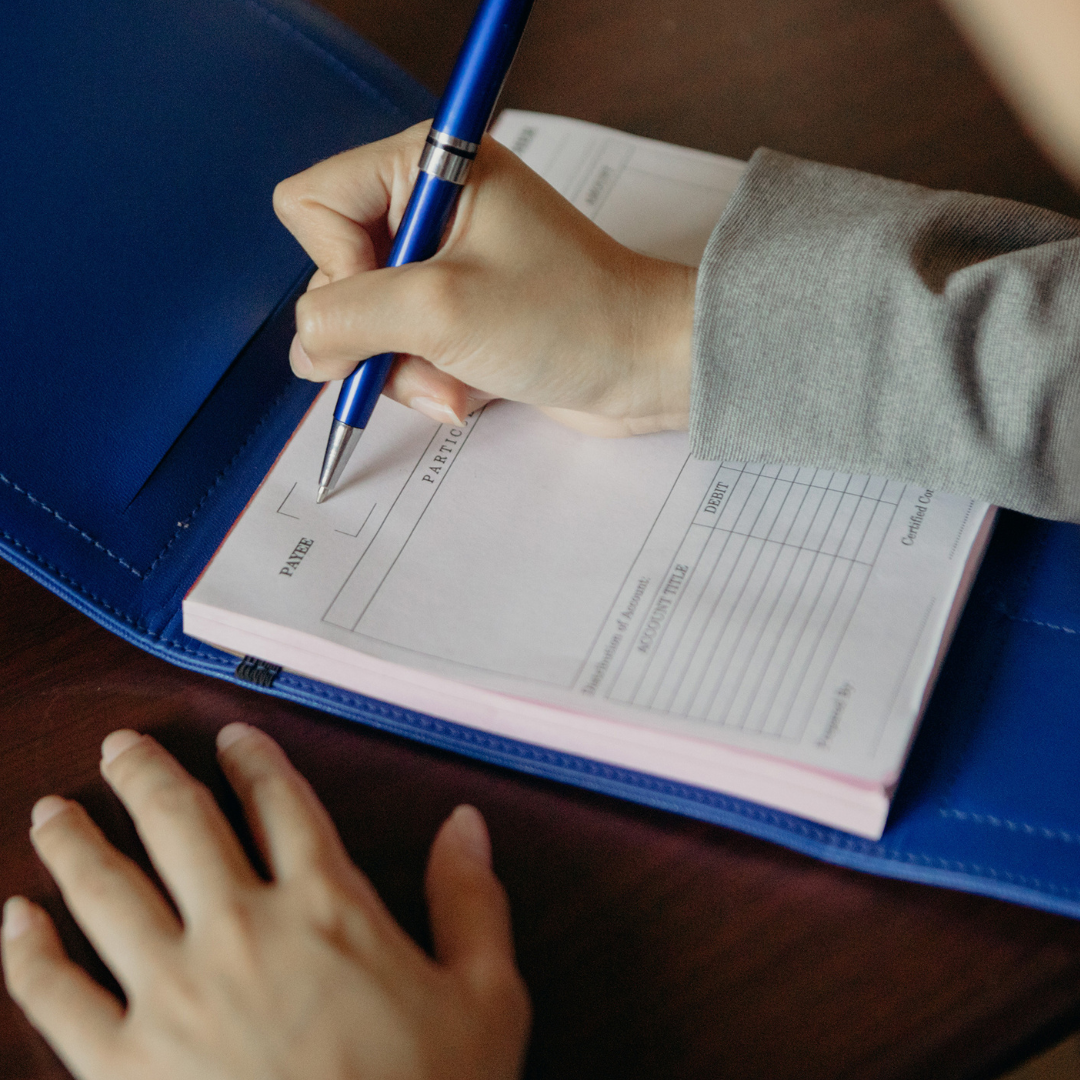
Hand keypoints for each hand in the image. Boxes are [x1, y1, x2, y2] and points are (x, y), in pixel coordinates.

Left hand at [2, 725, 529, 1079]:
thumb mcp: (486, 997)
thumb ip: (471, 902)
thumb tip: (466, 824)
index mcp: (327, 907)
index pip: (282, 803)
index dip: (254, 760)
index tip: (233, 739)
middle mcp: (242, 931)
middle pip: (180, 824)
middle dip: (144, 775)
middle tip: (120, 746)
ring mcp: (175, 995)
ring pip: (107, 892)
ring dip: (74, 843)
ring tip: (52, 812)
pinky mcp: (123, 1066)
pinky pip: (57, 996)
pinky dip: (29, 953)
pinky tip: (16, 920)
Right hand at [273, 121, 695, 436]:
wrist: (647, 366)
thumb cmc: (571, 319)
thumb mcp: (441, 311)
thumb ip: (346, 318)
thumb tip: (304, 344)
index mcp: (425, 168)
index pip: (311, 203)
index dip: (333, 267)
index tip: (390, 303)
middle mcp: (428, 207)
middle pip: (335, 273)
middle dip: (375, 335)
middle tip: (425, 356)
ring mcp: (443, 262)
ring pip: (365, 324)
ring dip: (403, 369)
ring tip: (455, 385)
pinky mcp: (458, 311)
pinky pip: (401, 350)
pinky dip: (426, 380)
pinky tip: (467, 392)